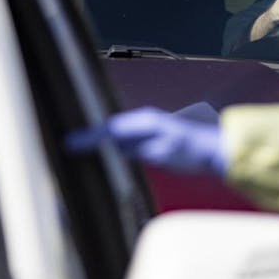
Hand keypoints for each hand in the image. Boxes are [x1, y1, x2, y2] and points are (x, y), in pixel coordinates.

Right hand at [65, 106, 225, 174]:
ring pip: (112, 135)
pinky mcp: (145, 142)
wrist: (213, 150)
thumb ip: (144, 150)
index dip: (90, 137)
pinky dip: (106, 148)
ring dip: (94, 142)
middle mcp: (141, 123)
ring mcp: (142, 132)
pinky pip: (120, 143)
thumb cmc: (193, 150)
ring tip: (73, 148)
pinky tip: (97, 157)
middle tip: (64, 144)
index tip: (71, 143)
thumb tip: (121, 148)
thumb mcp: (168, 151)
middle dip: (86, 136)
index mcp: (144, 122)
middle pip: (107, 129)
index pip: (110, 129)